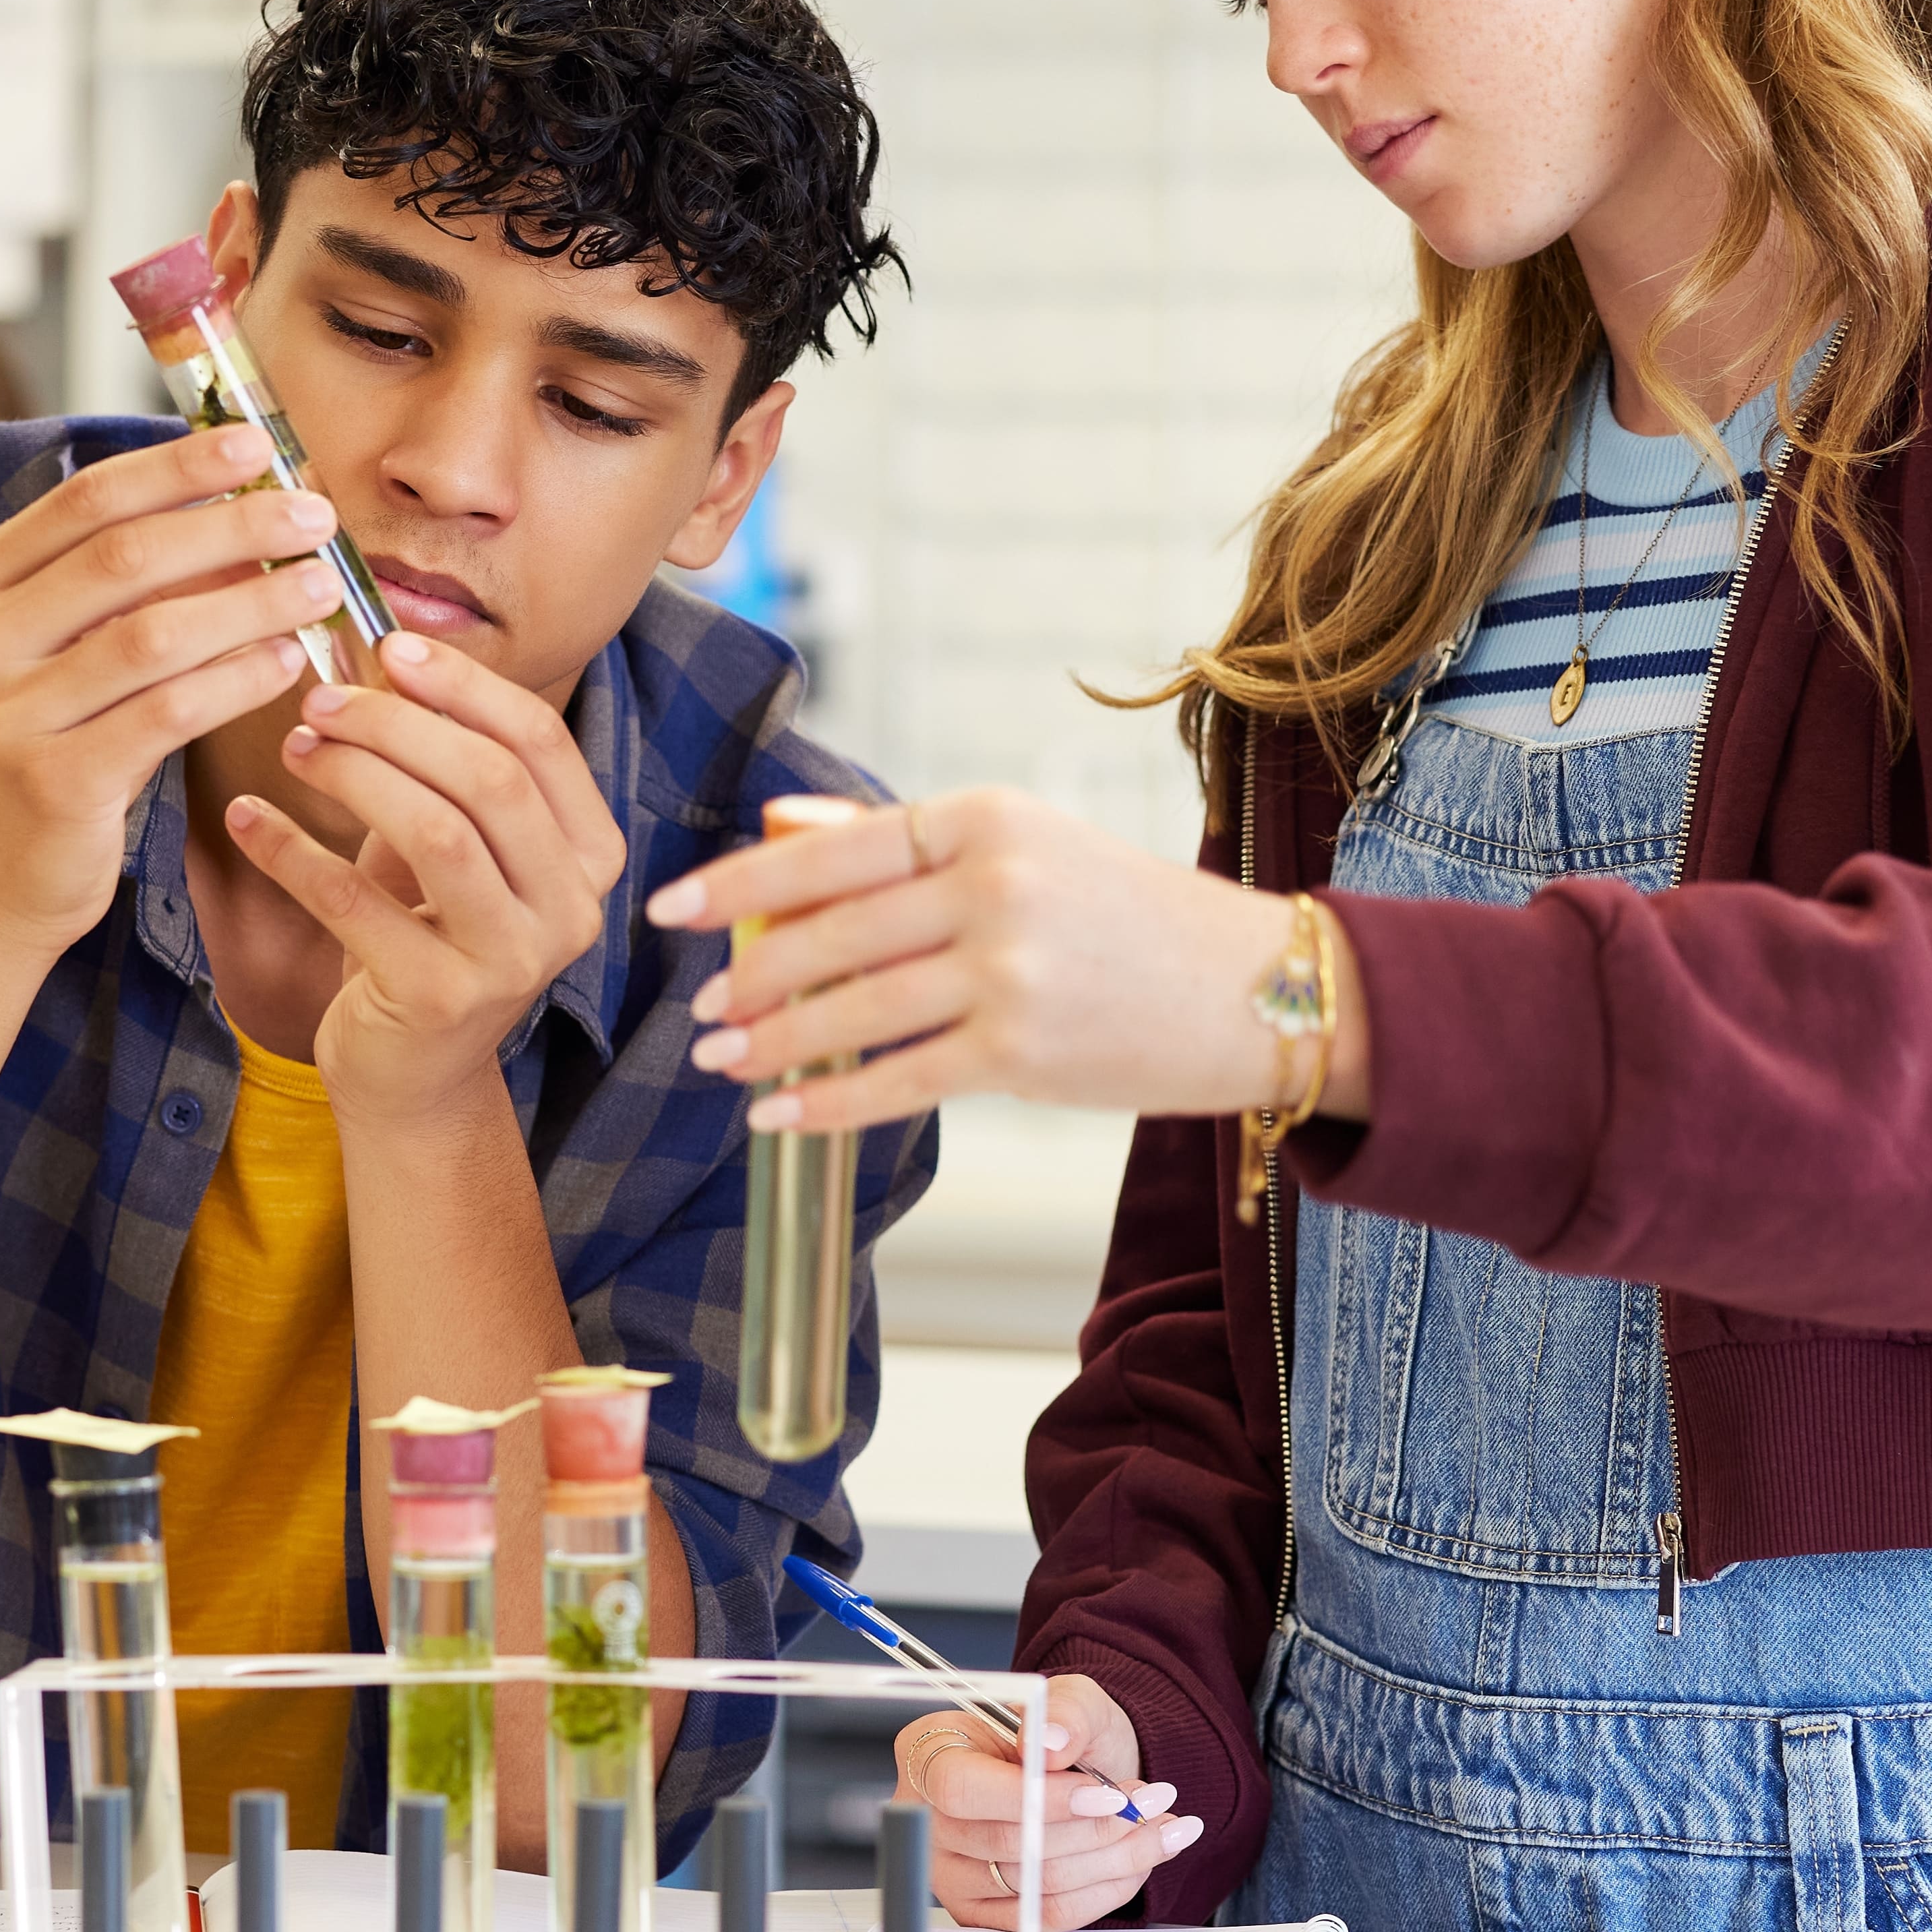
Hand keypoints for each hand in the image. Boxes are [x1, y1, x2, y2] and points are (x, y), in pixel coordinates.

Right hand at [0, 428, 342, 948]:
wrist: (4, 873)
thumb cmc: (66, 738)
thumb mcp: (80, 648)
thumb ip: (138, 582)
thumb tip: (253, 504)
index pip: (85, 500)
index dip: (176, 467)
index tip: (258, 443)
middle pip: (123, 558)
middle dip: (230, 526)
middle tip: (314, 514)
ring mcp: (7, 715)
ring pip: (151, 636)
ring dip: (250, 602)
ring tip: (322, 585)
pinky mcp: (53, 782)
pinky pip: (167, 714)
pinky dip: (239, 679)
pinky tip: (290, 661)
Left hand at [221, 630, 624, 1127]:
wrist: (416, 1075)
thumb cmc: (430, 933)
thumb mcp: (459, 844)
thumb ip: (445, 763)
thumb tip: (383, 648)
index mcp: (591, 855)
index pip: (541, 742)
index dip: (465, 685)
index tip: (390, 646)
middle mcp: (571, 908)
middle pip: (489, 778)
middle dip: (397, 723)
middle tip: (321, 700)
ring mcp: (512, 960)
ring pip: (436, 831)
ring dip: (354, 774)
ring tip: (295, 748)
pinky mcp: (441, 999)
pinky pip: (355, 902)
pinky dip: (292, 850)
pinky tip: (247, 817)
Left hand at [647, 788, 1347, 1137]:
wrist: (1258, 988)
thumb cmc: (1135, 918)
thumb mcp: (1036, 848)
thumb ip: (921, 850)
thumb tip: (795, 845)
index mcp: (988, 817)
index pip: (833, 848)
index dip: (742, 880)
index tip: (673, 903)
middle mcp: (993, 886)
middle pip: (831, 934)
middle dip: (751, 973)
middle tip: (702, 1003)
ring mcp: (1007, 972)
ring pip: (851, 1011)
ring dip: (772, 1041)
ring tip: (722, 1057)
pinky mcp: (1021, 1054)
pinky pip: (894, 1081)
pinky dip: (826, 1103)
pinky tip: (777, 1114)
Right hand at [897, 1676, 1197, 1931]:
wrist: (1081, 1773)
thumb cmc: (1064, 1736)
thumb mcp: (1075, 1701)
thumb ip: (1066, 1712)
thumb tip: (1049, 1742)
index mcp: (930, 1754)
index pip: (962, 1789)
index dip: (1036, 1798)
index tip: (1108, 1794)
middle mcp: (929, 1820)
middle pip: (1007, 1844)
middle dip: (1096, 1828)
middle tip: (1152, 1803)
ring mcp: (952, 1875)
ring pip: (1038, 1884)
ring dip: (1115, 1858)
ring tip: (1160, 1825)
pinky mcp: (985, 1915)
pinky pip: (1050, 1916)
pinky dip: (1108, 1888)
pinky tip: (1142, 1857)